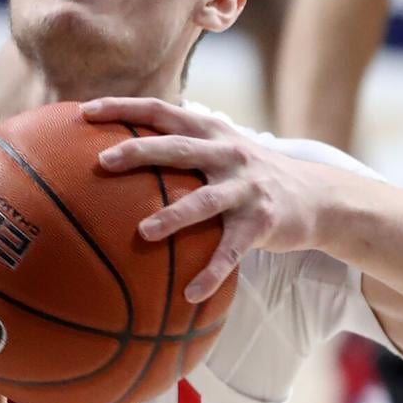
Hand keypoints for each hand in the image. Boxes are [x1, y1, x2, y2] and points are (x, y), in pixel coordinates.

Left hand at [83, 97, 328, 301]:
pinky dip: (211, 273)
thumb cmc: (251, 173)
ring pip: (204, 201)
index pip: (162, 110)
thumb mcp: (222, 147)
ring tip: (143, 232)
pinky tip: (190, 294)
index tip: (84, 111)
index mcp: (211, 131)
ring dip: (173, 216)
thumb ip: (181, 143)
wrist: (317, 196)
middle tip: (104, 162)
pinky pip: (231, 251)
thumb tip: (121, 143)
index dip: (123, 108)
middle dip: (141, 152)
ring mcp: (246, 188)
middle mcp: (228, 153)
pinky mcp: (261, 223)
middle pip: (178, 149)